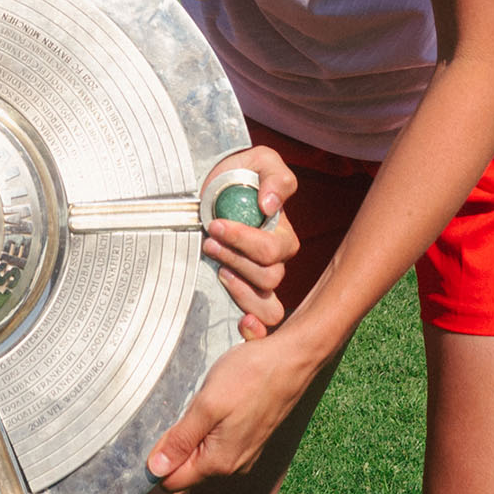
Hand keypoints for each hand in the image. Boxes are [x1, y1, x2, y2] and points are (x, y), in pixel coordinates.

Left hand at [145, 331, 326, 491]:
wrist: (293, 359)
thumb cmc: (251, 377)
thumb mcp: (206, 405)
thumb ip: (181, 439)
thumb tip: (156, 469)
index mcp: (219, 463)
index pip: (172, 481)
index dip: (155, 462)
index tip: (148, 434)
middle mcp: (234, 466)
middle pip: (187, 469)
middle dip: (174, 446)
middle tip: (174, 410)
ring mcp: (245, 453)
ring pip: (203, 455)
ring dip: (192, 435)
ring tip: (196, 403)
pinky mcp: (252, 438)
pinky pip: (219, 444)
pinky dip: (209, 428)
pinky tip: (213, 404)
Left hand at [200, 146, 298, 340]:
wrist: (216, 190)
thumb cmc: (241, 176)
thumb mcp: (261, 162)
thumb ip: (275, 178)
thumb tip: (270, 206)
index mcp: (283, 238)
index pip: (272, 252)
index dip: (243, 241)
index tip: (214, 226)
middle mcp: (276, 264)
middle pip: (268, 277)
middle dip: (234, 258)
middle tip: (209, 240)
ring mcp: (260, 283)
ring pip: (265, 301)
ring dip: (237, 284)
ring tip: (214, 260)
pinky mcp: (245, 296)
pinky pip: (264, 325)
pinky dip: (256, 330)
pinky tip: (241, 323)